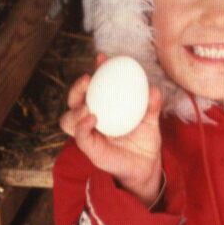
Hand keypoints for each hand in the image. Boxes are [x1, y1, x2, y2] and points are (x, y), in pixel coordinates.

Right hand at [60, 54, 162, 205]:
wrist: (146, 166)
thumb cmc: (145, 140)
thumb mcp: (151, 120)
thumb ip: (152, 105)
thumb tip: (154, 89)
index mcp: (104, 108)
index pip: (94, 87)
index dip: (96, 72)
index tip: (102, 58)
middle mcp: (91, 119)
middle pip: (74, 101)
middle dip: (77, 87)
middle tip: (88, 79)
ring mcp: (89, 134)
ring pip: (68, 120)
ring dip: (74, 108)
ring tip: (87, 105)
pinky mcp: (90, 149)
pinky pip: (80, 136)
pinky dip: (82, 126)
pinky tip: (92, 118)